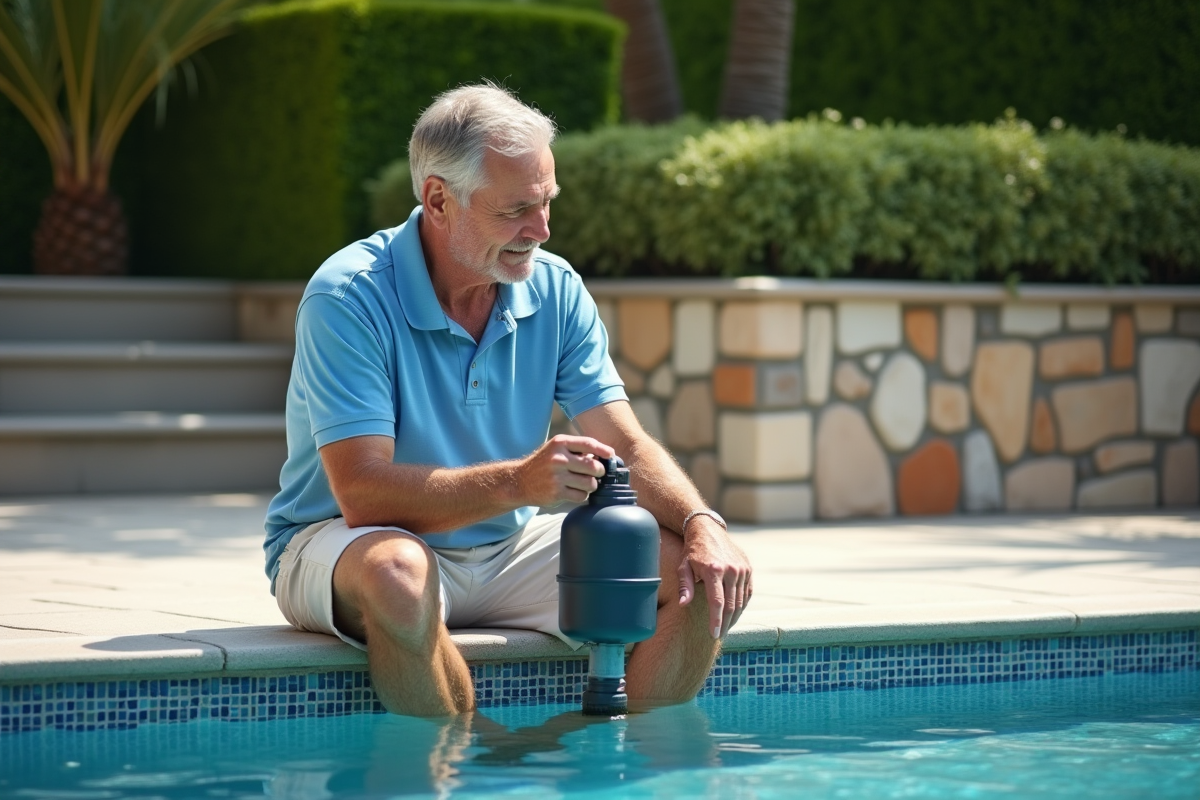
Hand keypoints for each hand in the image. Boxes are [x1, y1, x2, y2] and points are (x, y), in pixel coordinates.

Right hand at [515, 434, 614, 507]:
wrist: (519, 481)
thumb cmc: (543, 464)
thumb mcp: (556, 449)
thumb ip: (577, 450)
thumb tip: (603, 456)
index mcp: (560, 443)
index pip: (589, 444)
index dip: (603, 450)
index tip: (611, 455)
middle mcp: (558, 458)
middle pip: (593, 466)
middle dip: (599, 471)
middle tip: (596, 473)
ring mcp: (557, 477)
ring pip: (590, 483)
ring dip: (591, 485)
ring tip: (585, 483)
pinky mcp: (556, 493)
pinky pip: (581, 496)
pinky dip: (581, 495)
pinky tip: (574, 491)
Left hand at [678, 519, 752, 638]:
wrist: (708, 529)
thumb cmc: (692, 551)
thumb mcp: (683, 566)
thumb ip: (685, 586)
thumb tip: (683, 604)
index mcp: (713, 570)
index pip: (717, 602)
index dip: (716, 620)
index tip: (714, 634)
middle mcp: (731, 569)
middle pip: (731, 605)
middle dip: (726, 623)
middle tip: (719, 635)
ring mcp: (741, 569)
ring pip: (740, 601)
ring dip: (734, 617)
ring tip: (726, 627)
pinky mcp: (748, 568)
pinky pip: (747, 592)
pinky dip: (742, 605)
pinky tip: (734, 614)